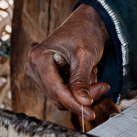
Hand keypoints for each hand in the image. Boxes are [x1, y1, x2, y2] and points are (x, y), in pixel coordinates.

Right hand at [24, 4, 111, 119]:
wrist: (88, 23)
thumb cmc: (85, 33)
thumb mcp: (85, 55)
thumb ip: (81, 80)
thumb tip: (82, 102)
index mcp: (38, 57)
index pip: (55, 90)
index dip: (74, 103)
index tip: (90, 112)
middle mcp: (34, 66)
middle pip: (57, 96)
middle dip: (80, 97)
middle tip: (103, 87)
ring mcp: (38, 73)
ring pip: (60, 97)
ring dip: (81, 94)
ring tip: (96, 78)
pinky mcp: (47, 78)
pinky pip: (62, 92)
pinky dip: (77, 90)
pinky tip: (89, 77)